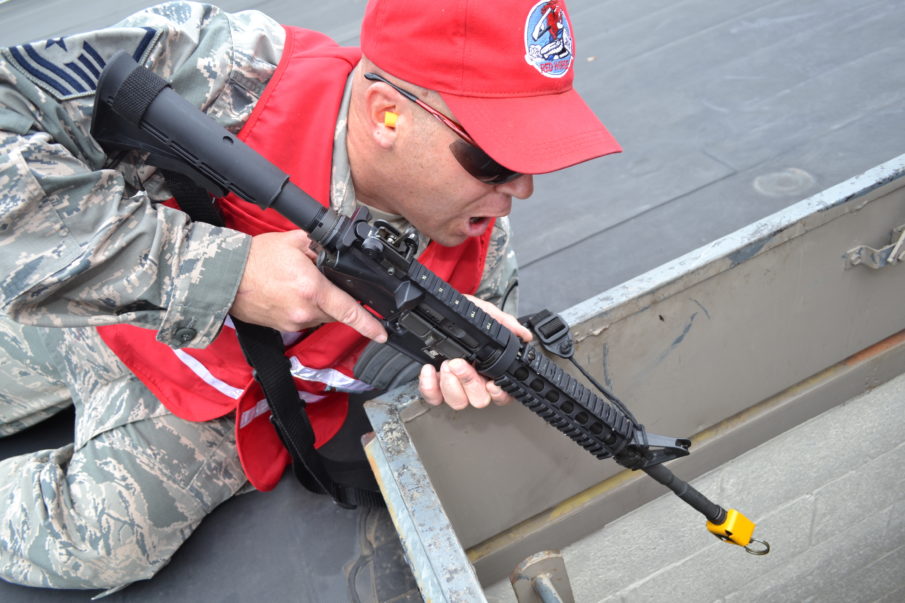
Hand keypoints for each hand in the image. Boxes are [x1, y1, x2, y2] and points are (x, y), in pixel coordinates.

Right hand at [230, 230, 386, 341]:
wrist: (226, 277)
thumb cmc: (256, 259)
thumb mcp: (295, 241)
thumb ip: (322, 246)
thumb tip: (338, 253)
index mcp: (313, 289)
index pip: (349, 310)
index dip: (369, 325)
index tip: (382, 333)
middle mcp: (306, 311)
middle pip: (336, 311)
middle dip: (335, 298)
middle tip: (317, 279)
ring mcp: (294, 322)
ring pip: (321, 316)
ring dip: (319, 303)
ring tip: (299, 284)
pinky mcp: (284, 327)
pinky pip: (305, 320)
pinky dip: (304, 308)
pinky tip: (291, 294)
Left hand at [418, 295, 532, 409]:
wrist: (434, 313)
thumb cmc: (462, 317)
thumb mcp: (484, 313)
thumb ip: (504, 323)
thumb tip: (523, 334)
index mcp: (488, 369)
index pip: (502, 394)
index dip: (500, 394)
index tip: (491, 383)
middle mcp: (473, 381)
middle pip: (479, 400)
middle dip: (469, 382)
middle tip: (460, 363)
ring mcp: (453, 385)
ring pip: (458, 402)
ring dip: (451, 384)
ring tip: (447, 362)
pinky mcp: (434, 386)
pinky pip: (434, 398)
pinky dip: (430, 386)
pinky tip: (430, 370)